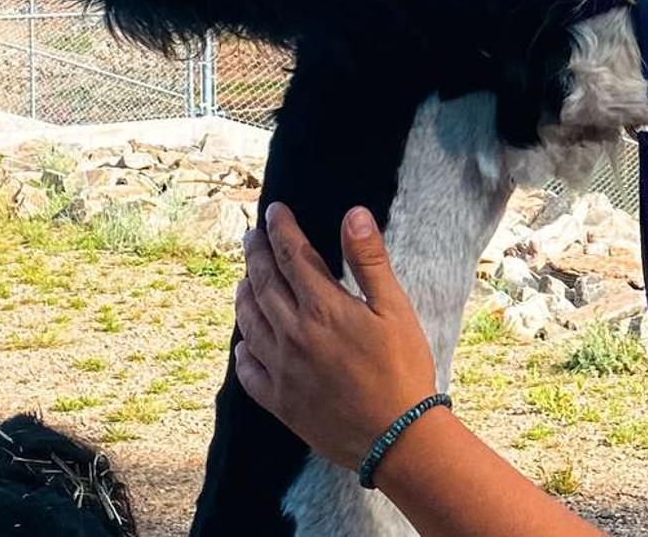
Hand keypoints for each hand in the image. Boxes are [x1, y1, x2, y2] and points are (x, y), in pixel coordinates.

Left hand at [234, 202, 438, 469]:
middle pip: (263, 283)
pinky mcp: (279, 401)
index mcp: (323, 308)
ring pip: (249, 322)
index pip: (292, 255)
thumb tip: (353, 214)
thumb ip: (370, 261)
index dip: (281, 229)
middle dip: (257, 254)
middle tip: (252, 235)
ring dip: (244, 294)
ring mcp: (282, 369)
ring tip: (245, 279)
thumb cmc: (403, 369)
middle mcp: (293, 334)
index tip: (275, 210)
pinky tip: (246, 341)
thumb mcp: (395, 309)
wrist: (397, 436)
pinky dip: (243, 348)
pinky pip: (248, 369)